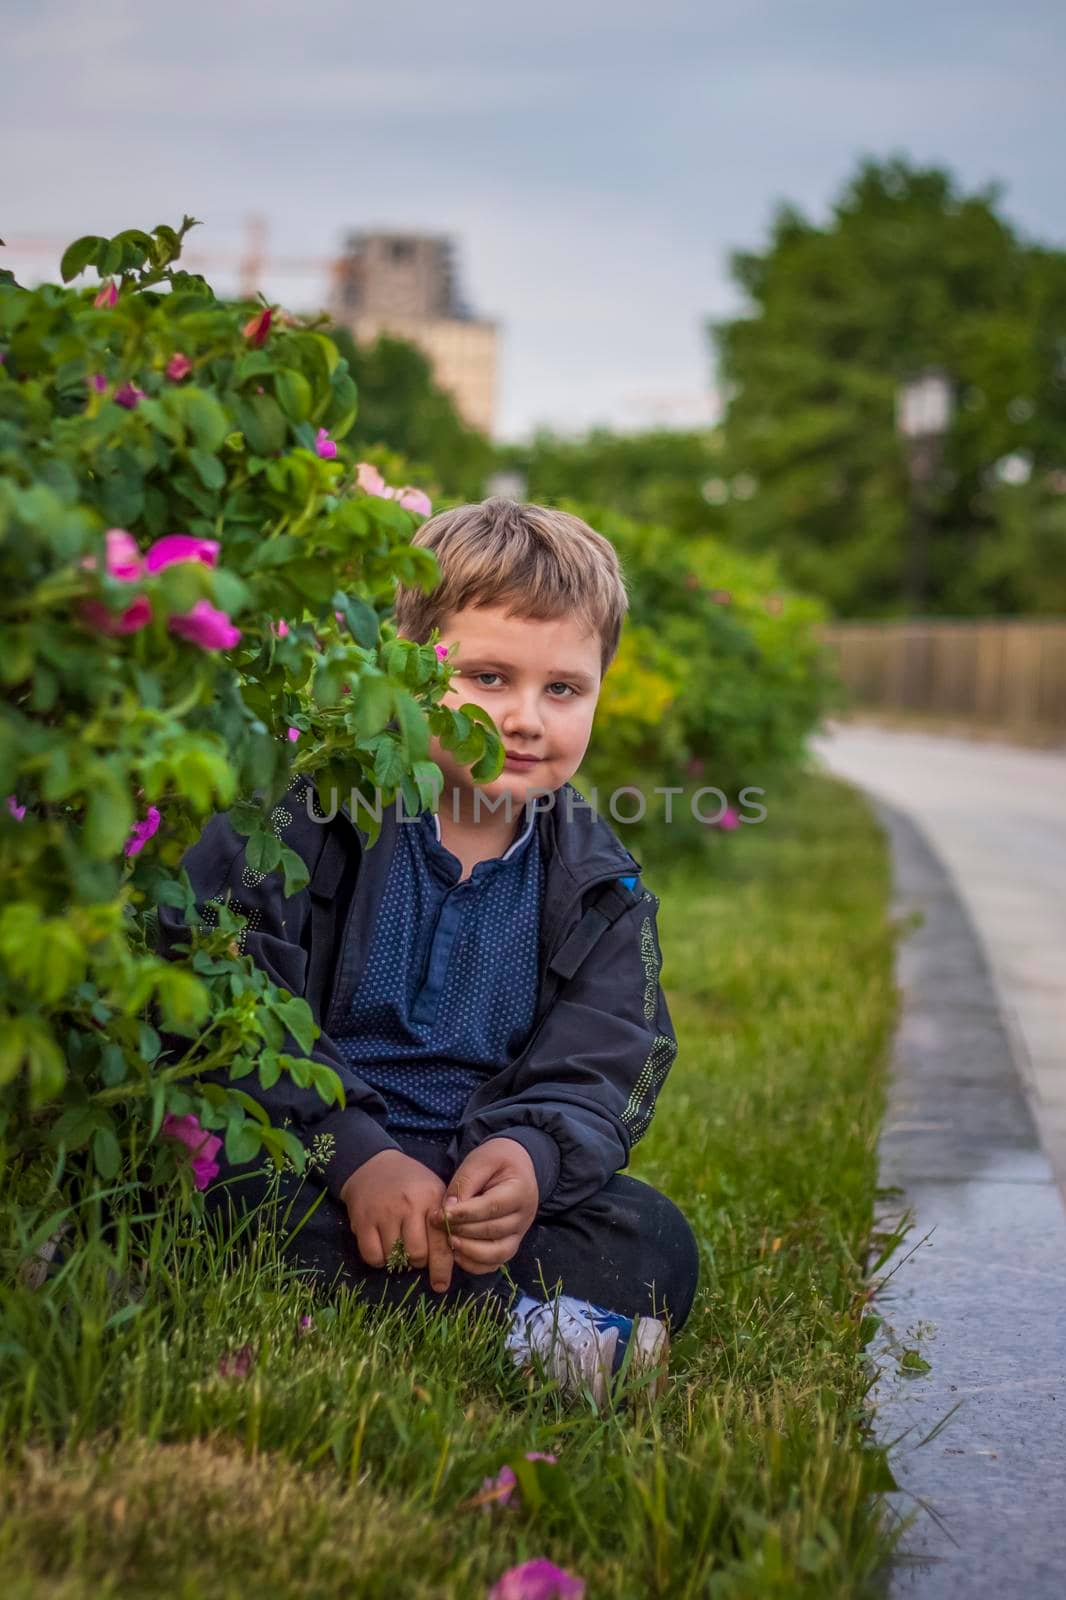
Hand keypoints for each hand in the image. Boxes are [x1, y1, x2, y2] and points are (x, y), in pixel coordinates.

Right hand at [339, 1150, 454, 1293]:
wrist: (373, 1165)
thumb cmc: (411, 1184)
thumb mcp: (434, 1191)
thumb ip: (446, 1220)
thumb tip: (457, 1255)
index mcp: (432, 1199)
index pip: (441, 1241)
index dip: (442, 1268)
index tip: (441, 1286)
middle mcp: (409, 1205)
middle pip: (418, 1254)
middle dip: (419, 1262)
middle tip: (416, 1254)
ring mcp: (384, 1213)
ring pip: (395, 1258)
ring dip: (398, 1260)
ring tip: (398, 1246)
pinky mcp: (363, 1221)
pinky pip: (373, 1256)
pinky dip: (379, 1259)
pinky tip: (382, 1247)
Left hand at [432, 1137, 538, 1274]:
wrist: (516, 1164)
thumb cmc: (496, 1159)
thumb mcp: (480, 1160)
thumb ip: (464, 1183)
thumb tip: (447, 1211)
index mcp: (520, 1190)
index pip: (491, 1207)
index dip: (464, 1214)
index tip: (440, 1214)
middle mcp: (524, 1215)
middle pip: (493, 1231)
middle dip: (462, 1231)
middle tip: (437, 1225)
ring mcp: (520, 1233)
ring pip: (498, 1253)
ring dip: (469, 1251)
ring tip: (448, 1242)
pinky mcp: (511, 1243)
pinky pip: (496, 1262)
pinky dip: (476, 1264)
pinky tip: (457, 1253)